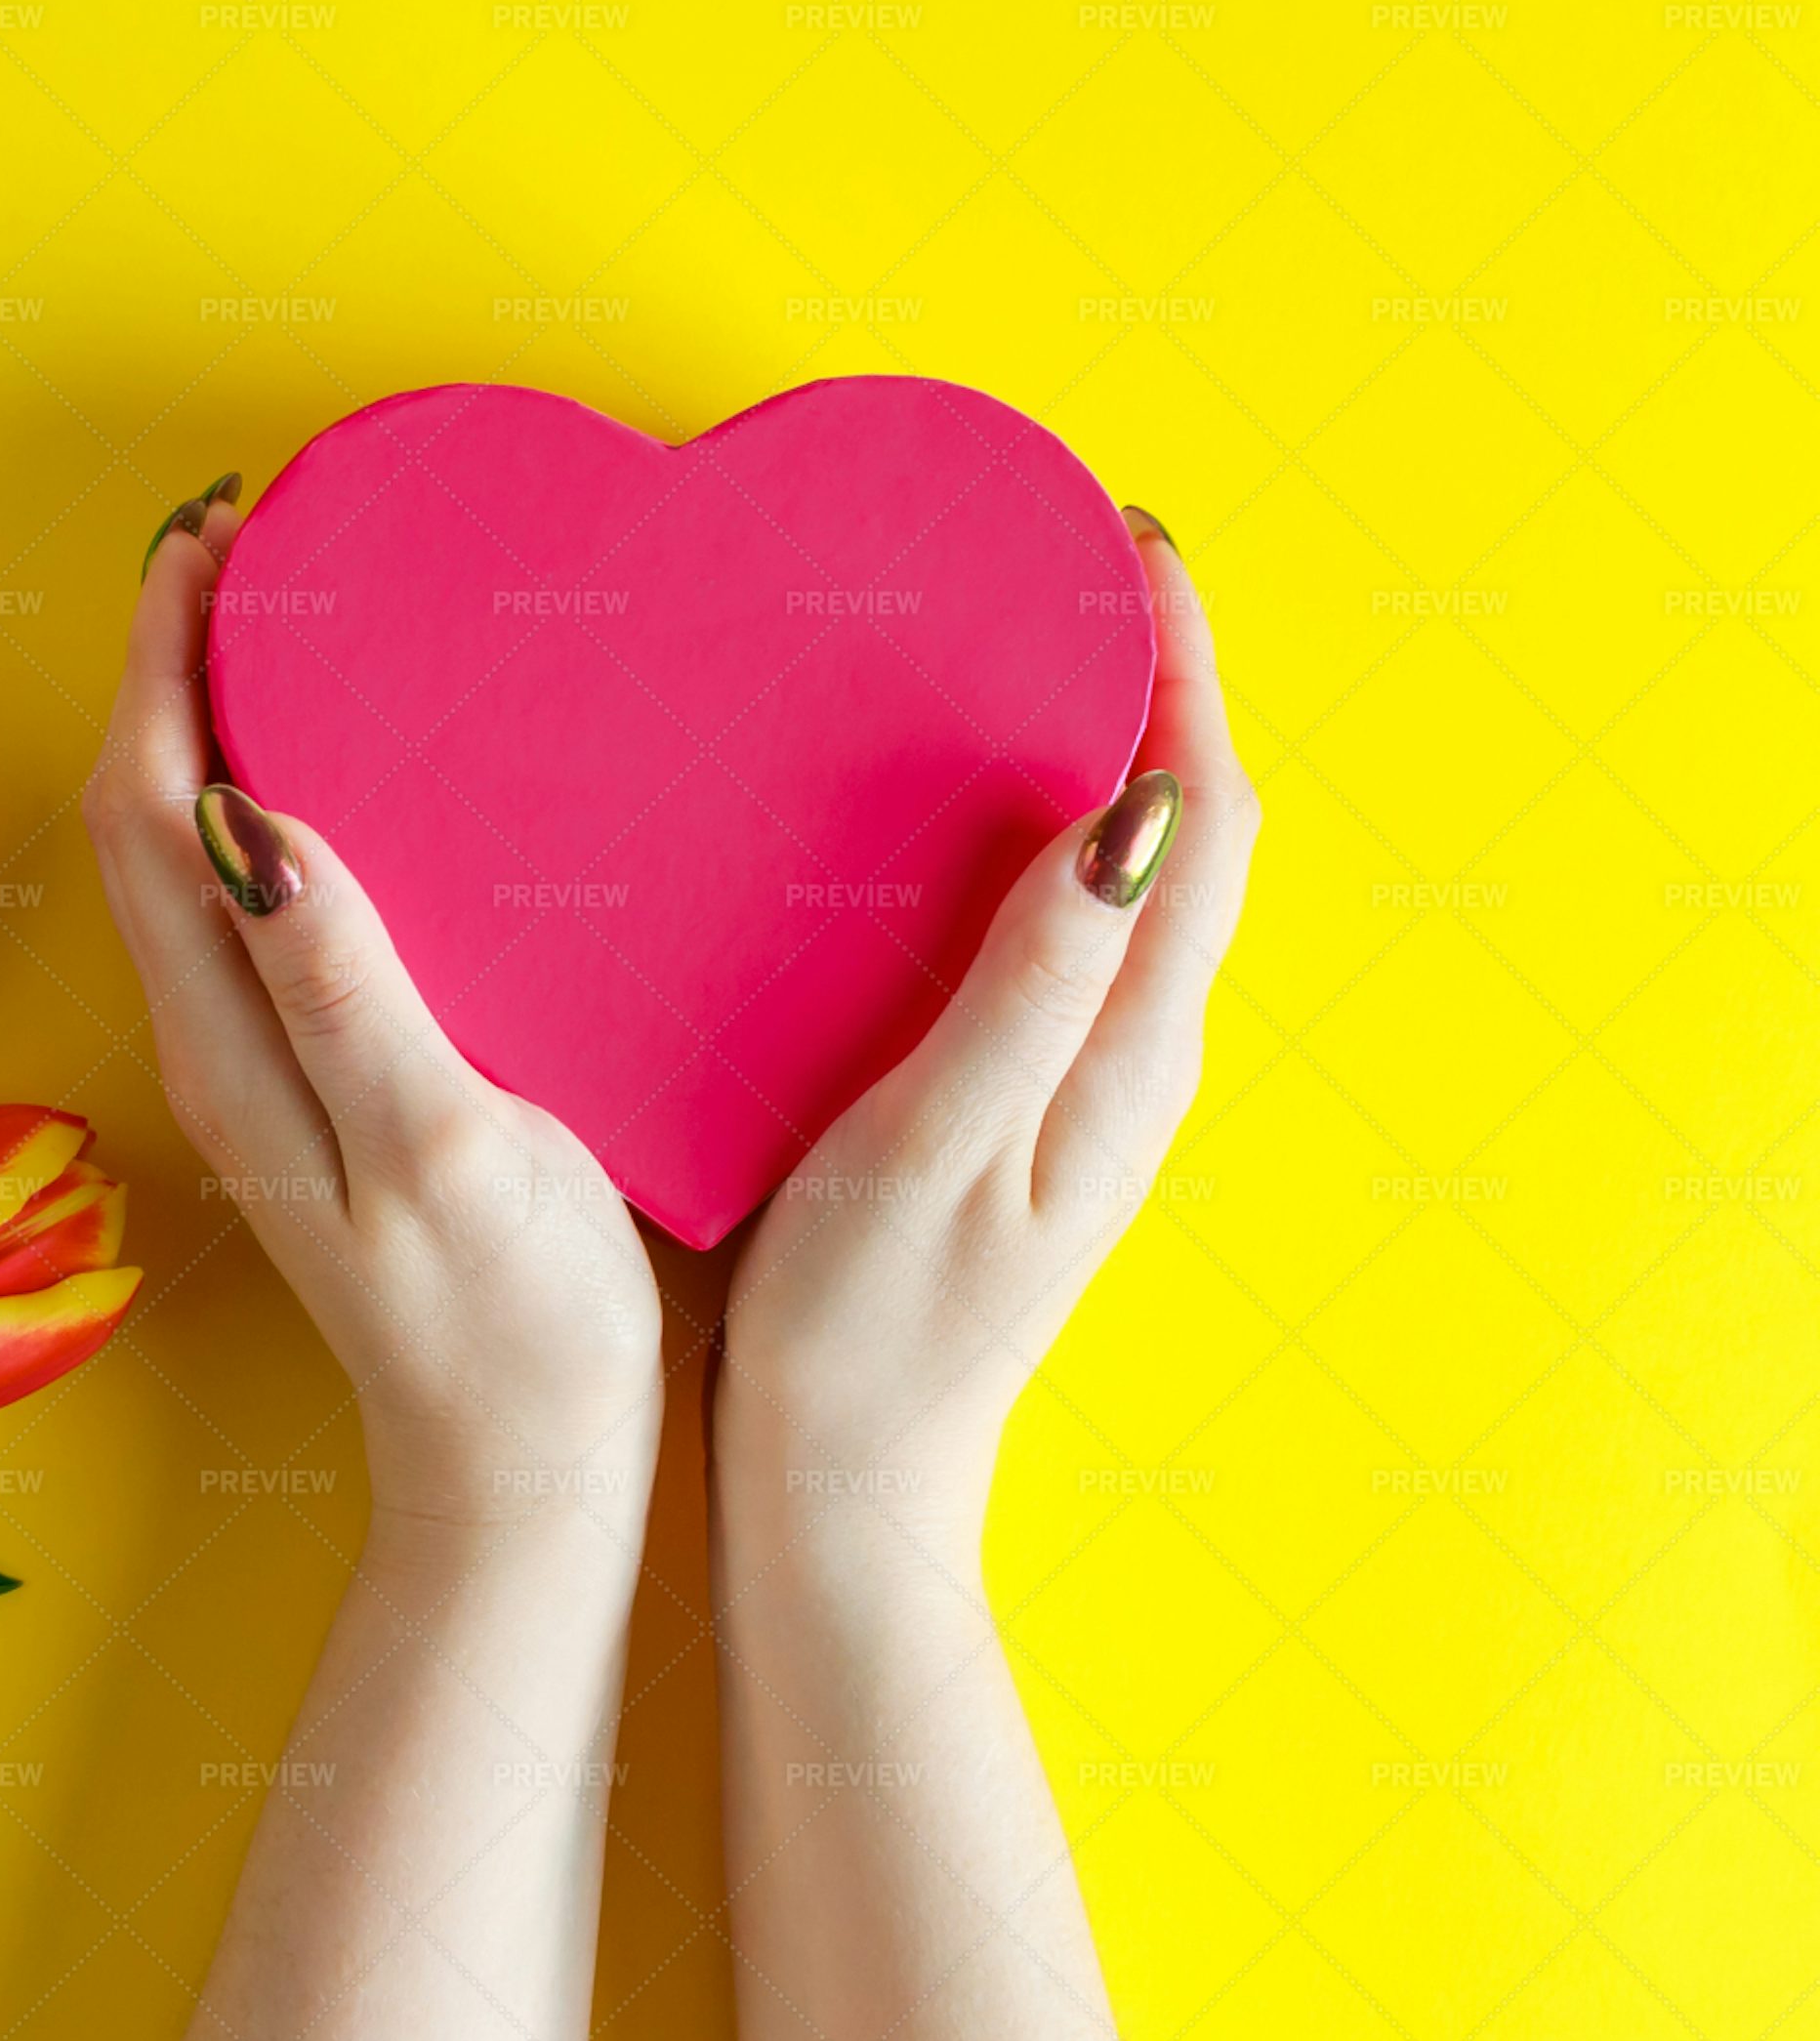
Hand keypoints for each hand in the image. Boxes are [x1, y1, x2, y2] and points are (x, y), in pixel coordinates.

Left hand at [83, 491, 661, 1539]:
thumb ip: (339, 986)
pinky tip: (360, 766)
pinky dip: (278, 793)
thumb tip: (241, 813)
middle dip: (176, 654)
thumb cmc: (506, 1322)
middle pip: (147, 807)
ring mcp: (261, 1063)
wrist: (524, 1474)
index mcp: (233, 1040)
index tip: (215, 532)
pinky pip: (261, 899)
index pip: (147, 801)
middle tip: (255, 531)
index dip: (163, 655)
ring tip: (295, 607)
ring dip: (217, 715)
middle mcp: (218, 1040)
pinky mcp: (320, 1079)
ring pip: (191, 851)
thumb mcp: (436, 1147)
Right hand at [722, 513, 1257, 1508]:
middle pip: (1183, 834)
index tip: (1126, 545)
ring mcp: (1078, 1091)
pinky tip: (939, 822)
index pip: (1202, 821)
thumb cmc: (862, 1334)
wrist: (837, 1495)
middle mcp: (1128, 1062)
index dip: (1180, 670)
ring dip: (1092, 756)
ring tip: (1002, 655)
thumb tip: (1134, 815)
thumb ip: (1035, 985)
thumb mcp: (938, 1146)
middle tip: (1057, 568)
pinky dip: (1029, 840)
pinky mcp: (1016, 1111)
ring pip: (1123, 882)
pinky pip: (1057, 936)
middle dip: (1147, 683)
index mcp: (1124, 1057)